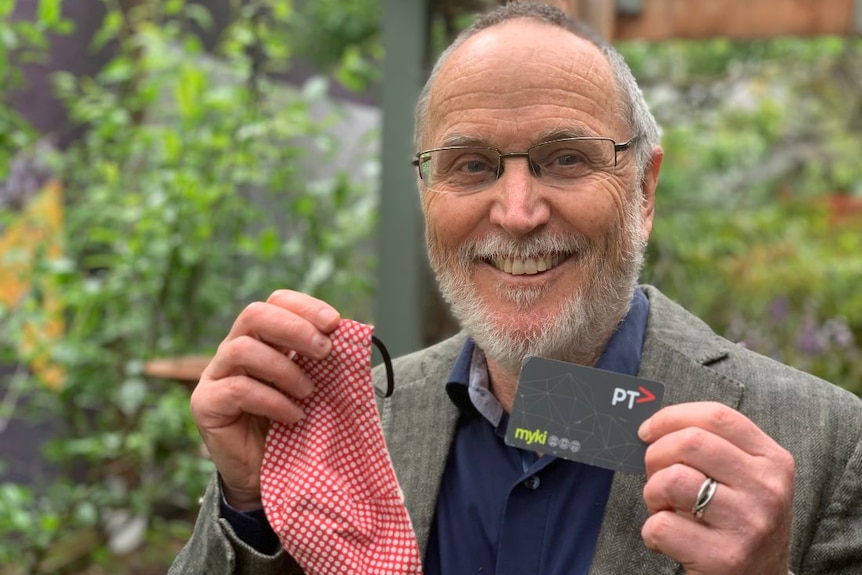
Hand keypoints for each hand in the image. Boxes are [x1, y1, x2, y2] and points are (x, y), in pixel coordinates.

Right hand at [189, 290, 340, 510]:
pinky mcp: (206, 404)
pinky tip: (293, 416)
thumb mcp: (314, 386)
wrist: (269, 476)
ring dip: (284, 368)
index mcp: (261, 339)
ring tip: (308, 392)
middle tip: (325, 351)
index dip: (304, 306)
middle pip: (254, 314)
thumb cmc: (293, 425)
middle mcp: (233, 349)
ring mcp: (215, 375)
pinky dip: (272, 400)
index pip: (275, 302)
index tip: (334, 322)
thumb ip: (323, 361)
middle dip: (295, 328)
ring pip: (242, 349)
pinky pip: (237, 389)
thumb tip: (352, 333)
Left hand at [638, 402, 794, 574]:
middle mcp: (767, 489)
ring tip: (663, 508)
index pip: (717, 416)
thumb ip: (712, 450)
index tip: (648, 430)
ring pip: (672, 479)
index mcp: (773, 461)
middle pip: (690, 442)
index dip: (672, 417)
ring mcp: (749, 523)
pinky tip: (667, 540)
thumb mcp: (744, 480)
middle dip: (656, 455)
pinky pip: (662, 525)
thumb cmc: (739, 523)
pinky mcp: (725, 557)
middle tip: (654, 476)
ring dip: (652, 493)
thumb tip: (652, 427)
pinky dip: (651, 532)